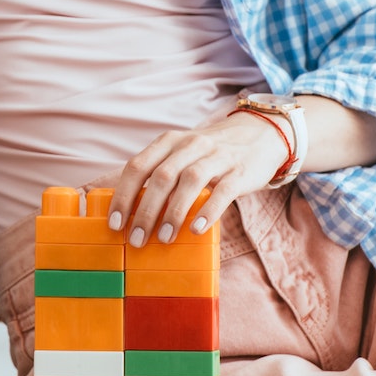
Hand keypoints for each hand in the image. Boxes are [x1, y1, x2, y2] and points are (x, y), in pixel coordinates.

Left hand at [97, 112, 288, 247]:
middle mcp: (190, 145)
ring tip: (164, 238)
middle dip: (145, 211)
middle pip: (161, 177)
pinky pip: (222, 191)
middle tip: (136, 239)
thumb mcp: (182, 154)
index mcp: (169, 142)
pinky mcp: (240, 171)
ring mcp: (217, 156)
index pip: (138, 166)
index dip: (123, 195)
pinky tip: (196, 229)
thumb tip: (132, 213)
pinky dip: (207, 211)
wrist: (260, 135)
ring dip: (173, 212)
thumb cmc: (210, 155)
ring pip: (189, 181)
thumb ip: (160, 174)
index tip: (115, 223)